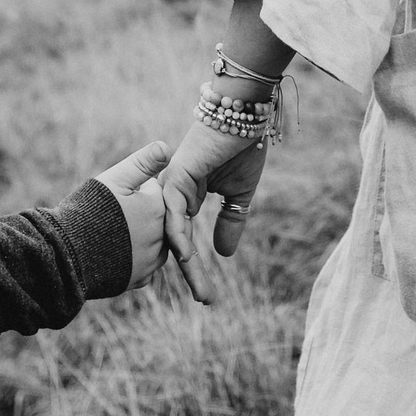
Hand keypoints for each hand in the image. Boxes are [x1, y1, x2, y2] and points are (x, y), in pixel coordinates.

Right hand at [92, 140, 173, 291]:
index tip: (117, 196)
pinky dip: (133, 257)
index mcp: (158, 208)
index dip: (135, 191)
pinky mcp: (140, 278)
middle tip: (110, 215)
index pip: (157, 193)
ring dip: (140, 236)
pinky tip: (114, 251)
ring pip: (155, 242)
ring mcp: (152, 260)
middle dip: (140, 214)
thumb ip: (143, 162)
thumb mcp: (115, 178)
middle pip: (157, 219)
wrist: (66, 255)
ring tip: (112, 232)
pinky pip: (144, 264)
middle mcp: (162, 236)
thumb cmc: (88, 211)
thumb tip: (167, 147)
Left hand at [159, 121, 269, 305]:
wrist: (243, 114)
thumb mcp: (239, 195)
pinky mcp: (176, 176)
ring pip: (174, 233)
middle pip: (177, 242)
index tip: (207, 292)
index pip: (187, 239)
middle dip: (192, 274)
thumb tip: (224, 255)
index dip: (196, 266)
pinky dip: (179, 236)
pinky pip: (174, 213)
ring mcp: (172, 186)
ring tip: (203, 291)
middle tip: (207, 301)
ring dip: (189, 264)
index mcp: (187, 197)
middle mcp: (175, 194)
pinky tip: (187, 257)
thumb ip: (231, 222)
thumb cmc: (241, 147)